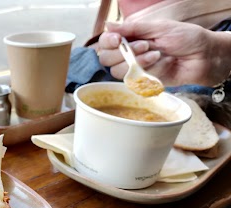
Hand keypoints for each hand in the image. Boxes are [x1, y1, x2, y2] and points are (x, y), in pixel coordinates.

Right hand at [97, 20, 229, 86]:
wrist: (203, 57)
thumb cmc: (185, 38)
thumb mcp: (158, 27)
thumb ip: (132, 28)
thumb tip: (107, 25)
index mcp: (130, 37)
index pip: (105, 42)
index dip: (108, 42)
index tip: (118, 40)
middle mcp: (128, 54)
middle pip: (106, 59)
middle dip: (126, 52)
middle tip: (146, 45)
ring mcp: (135, 69)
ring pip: (119, 71)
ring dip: (139, 62)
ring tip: (158, 54)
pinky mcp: (143, 82)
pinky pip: (136, 80)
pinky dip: (152, 71)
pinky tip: (165, 64)